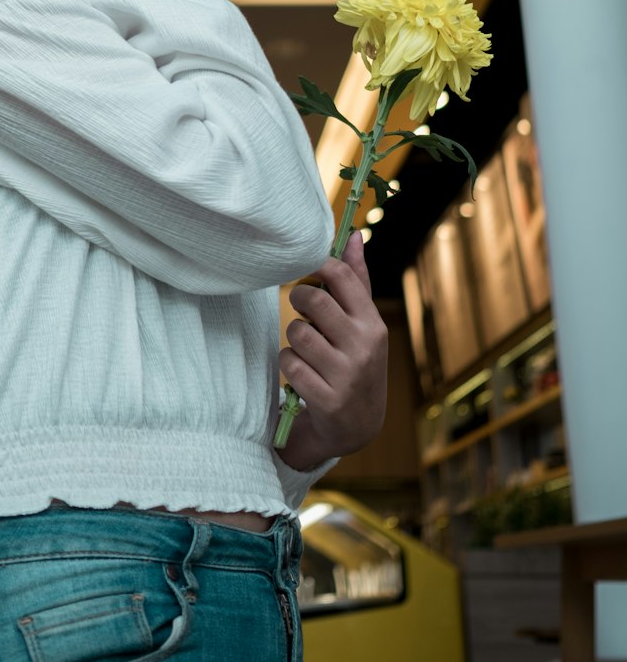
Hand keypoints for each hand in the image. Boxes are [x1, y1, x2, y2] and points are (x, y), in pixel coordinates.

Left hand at [275, 231, 387, 471]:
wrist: (357, 426)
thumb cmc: (355, 362)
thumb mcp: (363, 325)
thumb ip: (356, 281)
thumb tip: (353, 236)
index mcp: (373, 323)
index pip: (342, 277)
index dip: (316, 264)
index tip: (303, 267)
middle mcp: (364, 346)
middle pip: (314, 300)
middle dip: (297, 300)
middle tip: (300, 309)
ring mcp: (347, 374)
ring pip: (297, 333)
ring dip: (293, 339)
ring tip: (306, 349)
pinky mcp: (327, 399)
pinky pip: (290, 364)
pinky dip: (289, 365)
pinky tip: (302, 373)